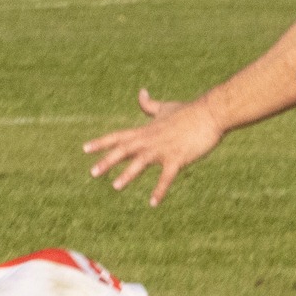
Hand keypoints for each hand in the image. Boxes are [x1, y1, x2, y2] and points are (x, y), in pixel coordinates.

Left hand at [83, 89, 220, 205]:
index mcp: (146, 131)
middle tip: (92, 172)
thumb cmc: (188, 111)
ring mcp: (163, 149)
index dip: (101, 142)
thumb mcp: (165, 108)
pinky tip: (152, 203)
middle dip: (107, 161)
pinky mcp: (178, 158)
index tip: (85, 149)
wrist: (210, 113)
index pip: (118, 137)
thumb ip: (149, 105)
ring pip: (141, 162)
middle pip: (124, 150)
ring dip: (128, 174)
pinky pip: (166, 177)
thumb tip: (140, 92)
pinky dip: (159, 190)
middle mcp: (150, 140)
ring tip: (115, 186)